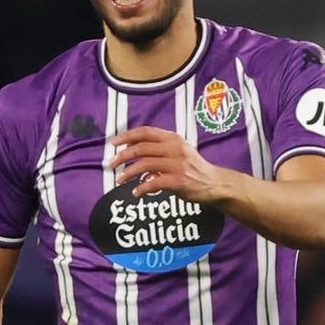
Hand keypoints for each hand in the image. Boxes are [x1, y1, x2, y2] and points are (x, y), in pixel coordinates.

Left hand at [109, 126, 227, 203]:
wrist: (214, 183)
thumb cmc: (193, 168)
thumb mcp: (179, 151)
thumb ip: (159, 149)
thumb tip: (133, 152)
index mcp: (173, 138)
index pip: (146, 132)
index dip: (127, 136)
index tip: (113, 143)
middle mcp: (175, 148)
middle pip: (142, 148)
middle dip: (122, 156)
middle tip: (110, 164)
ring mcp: (177, 165)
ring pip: (145, 165)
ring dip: (128, 173)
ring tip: (119, 180)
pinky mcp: (179, 181)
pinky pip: (154, 183)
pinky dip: (142, 188)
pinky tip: (136, 193)